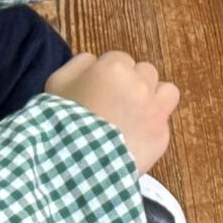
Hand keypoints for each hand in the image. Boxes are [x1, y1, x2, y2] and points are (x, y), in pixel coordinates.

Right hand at [46, 50, 179, 171]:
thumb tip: (95, 61)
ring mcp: (155, 110)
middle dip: (133, 83)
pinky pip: (164, 122)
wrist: (75, 164)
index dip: (108, 74)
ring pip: (166, 91)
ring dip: (154, 98)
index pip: (119, 59)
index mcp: (115, 67)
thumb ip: (79, 64)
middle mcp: (141, 84)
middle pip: (145, 72)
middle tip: (116, 103)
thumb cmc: (62, 121)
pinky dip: (152, 127)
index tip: (99, 90)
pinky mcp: (162, 135)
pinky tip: (136, 138)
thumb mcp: (57, 84)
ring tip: (136, 115)